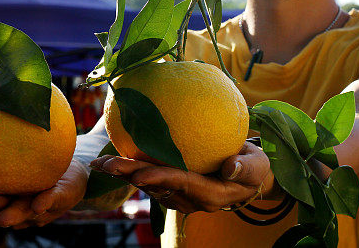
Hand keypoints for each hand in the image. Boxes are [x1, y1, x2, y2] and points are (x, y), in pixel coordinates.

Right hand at [0, 159, 89, 228]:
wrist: (74, 170)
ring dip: (15, 214)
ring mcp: (41, 201)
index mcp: (9, 193)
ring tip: (4, 218)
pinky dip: (46, 201)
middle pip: (4, 207)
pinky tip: (38, 204)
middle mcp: (22, 201)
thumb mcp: (17, 156)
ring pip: (26, 209)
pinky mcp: (62, 196)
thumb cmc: (39, 162)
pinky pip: (53, 198)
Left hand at [90, 140, 276, 213]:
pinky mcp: (174, 189)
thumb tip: (231, 167)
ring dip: (124, 175)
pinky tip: (113, 159)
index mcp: (209, 194)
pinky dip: (131, 170)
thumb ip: (246, 167)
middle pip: (156, 186)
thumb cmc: (255, 168)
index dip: (157, 177)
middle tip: (103, 164)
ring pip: (148, 186)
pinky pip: (150, 180)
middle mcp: (190, 199)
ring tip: (101, 162)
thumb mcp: (257, 166)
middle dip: (129, 176)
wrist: (250, 178)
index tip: (137, 172)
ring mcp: (180, 196)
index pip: (179, 182)